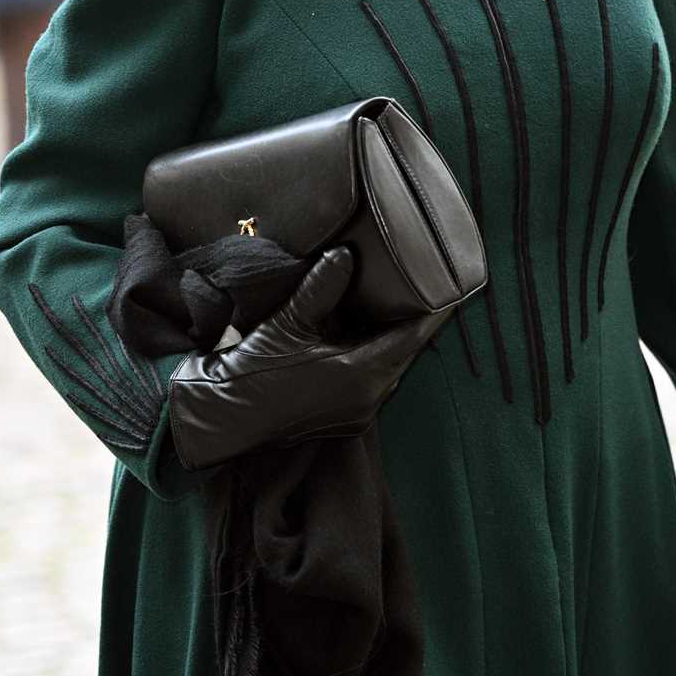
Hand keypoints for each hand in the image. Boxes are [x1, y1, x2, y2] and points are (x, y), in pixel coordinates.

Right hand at [168, 247, 448, 469]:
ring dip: (392, 342)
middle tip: (424, 288)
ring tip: (396, 308)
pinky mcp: (342, 420)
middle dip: (413, 322)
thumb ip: (323, 287)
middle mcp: (367, 399)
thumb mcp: (289, 321)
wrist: (224, 415)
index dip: (433, 310)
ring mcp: (356, 413)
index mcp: (362, 374)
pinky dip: (374, 359)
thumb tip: (346, 256)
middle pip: (404, 353)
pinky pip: (372, 383)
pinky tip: (363, 337)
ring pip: (389, 369)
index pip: (413, 336)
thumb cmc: (256, 370)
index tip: (451, 285)